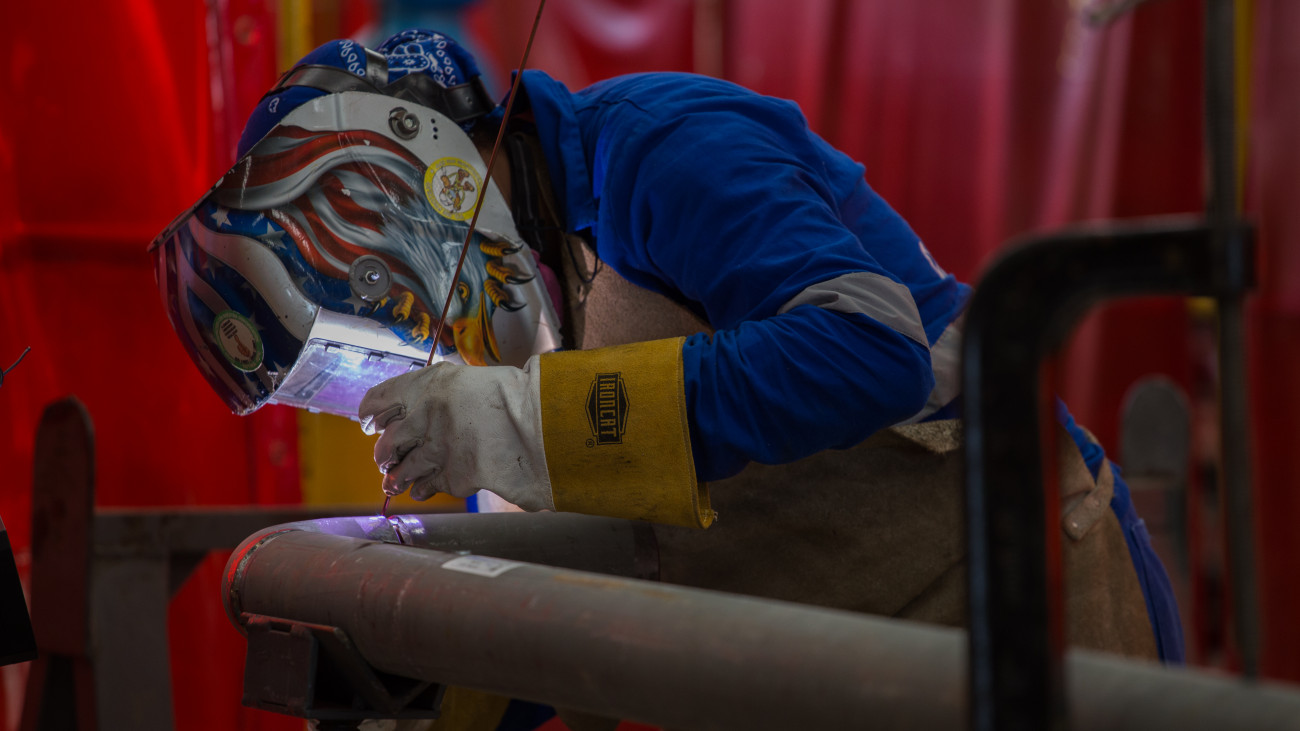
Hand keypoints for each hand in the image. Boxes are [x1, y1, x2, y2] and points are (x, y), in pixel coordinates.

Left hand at [357, 358, 553, 509]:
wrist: (543, 426)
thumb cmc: (515, 398)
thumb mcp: (472, 380)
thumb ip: (441, 394)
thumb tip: (418, 409)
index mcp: (429, 384)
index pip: (380, 398)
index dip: (370, 412)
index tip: (369, 421)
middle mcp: (426, 416)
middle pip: (387, 440)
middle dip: (383, 452)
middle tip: (384, 456)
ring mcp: (437, 449)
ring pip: (402, 470)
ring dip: (396, 477)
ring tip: (394, 480)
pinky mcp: (452, 476)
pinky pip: (427, 487)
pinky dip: (422, 489)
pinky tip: (423, 489)